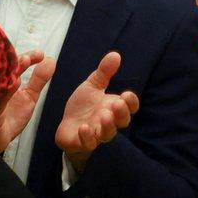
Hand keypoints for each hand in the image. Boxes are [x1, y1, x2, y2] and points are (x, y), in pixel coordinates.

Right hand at [0, 51, 54, 153]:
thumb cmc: (10, 117)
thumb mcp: (30, 97)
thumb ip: (39, 80)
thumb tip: (50, 60)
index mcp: (6, 82)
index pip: (14, 65)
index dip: (27, 57)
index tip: (40, 54)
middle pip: (5, 69)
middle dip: (17, 60)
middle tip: (30, 56)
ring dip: (11, 70)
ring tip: (24, 61)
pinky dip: (6, 93)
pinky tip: (14, 83)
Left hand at [55, 52, 139, 172]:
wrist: (67, 125)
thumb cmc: (83, 106)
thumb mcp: (92, 86)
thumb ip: (104, 73)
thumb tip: (115, 54)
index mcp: (114, 108)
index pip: (130, 107)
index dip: (130, 102)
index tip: (126, 94)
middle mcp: (109, 122)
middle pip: (122, 121)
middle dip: (121, 113)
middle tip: (116, 103)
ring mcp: (97, 134)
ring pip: (107, 133)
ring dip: (107, 125)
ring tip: (104, 115)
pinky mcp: (83, 142)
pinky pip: (88, 143)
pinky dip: (87, 137)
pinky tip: (84, 128)